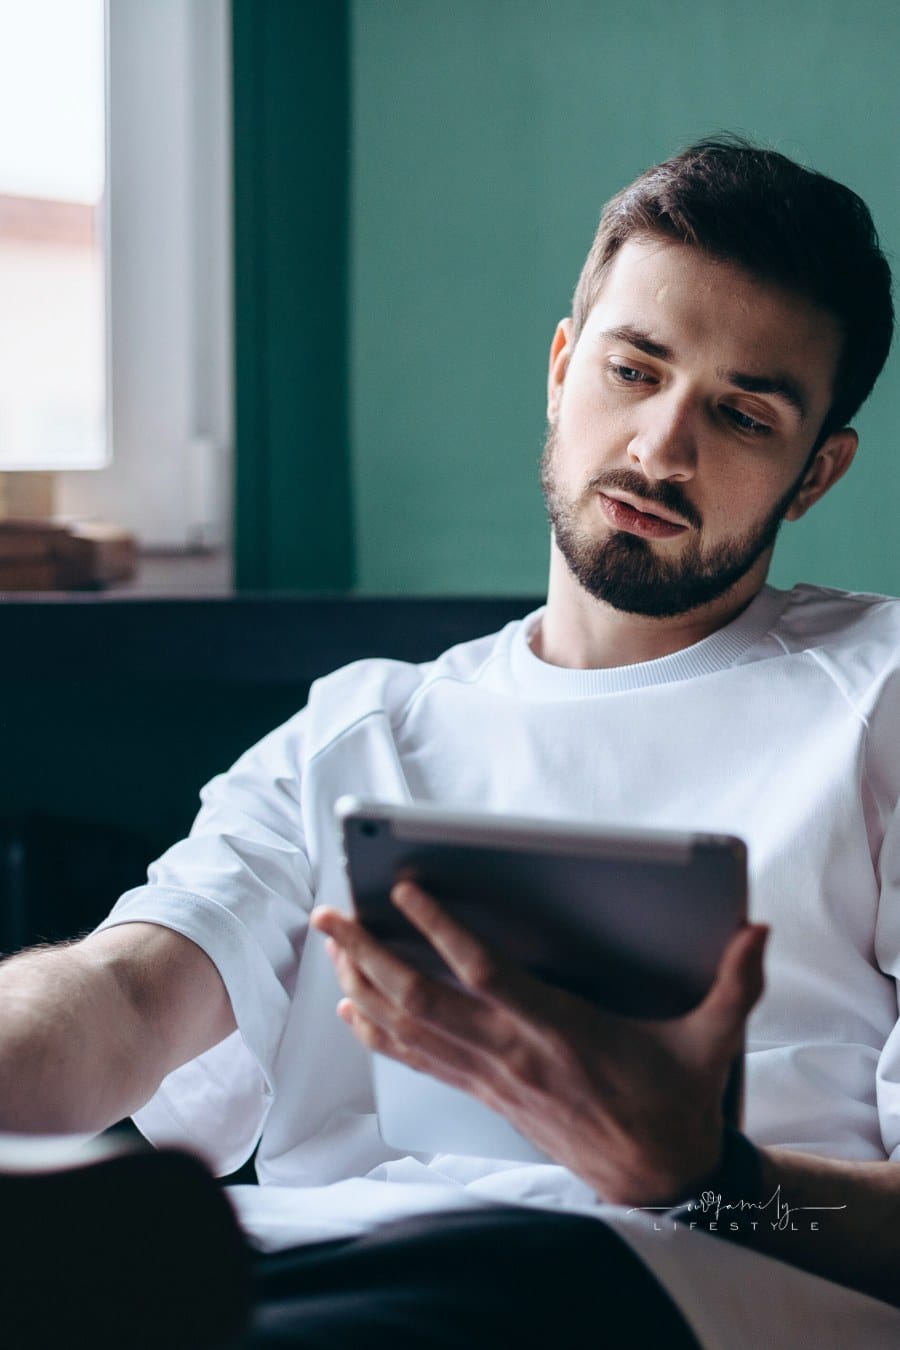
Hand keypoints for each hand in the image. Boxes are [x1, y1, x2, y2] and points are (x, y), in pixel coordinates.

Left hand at [310, 885, 767, 1206]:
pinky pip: (416, 1060)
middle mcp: (513, 1052)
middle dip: (369, 952)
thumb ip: (734, 986)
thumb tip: (756, 932)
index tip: (406, 888)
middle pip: (421, 998)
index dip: (441, 929)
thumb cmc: (674, 1102)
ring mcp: (491, 1076)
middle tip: (331, 912)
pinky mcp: (484, 1093)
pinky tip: (353, 1006)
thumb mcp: (712, 1042)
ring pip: (408, 1028)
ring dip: (362, 983)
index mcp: (560, 1030)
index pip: (485, 973)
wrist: (657, 1180)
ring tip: (331, 943)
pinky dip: (377, 1031)